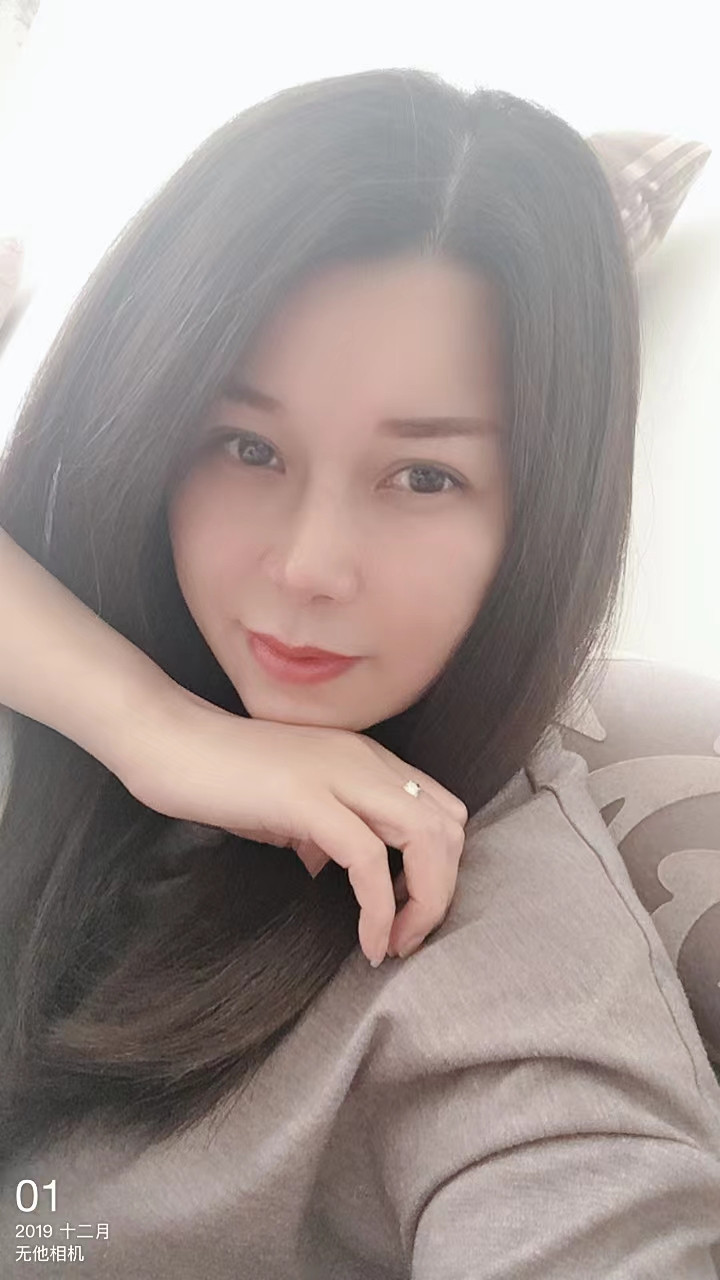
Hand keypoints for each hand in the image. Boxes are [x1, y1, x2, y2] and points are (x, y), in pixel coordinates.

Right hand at [119, 685, 468, 966]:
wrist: (167, 742)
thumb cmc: (220, 776)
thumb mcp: (289, 807)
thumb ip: (323, 831)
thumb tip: (335, 869)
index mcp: (366, 760)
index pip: (442, 809)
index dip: (442, 868)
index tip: (410, 912)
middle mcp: (366, 760)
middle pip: (448, 827)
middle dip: (442, 892)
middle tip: (410, 938)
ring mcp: (340, 774)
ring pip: (425, 839)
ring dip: (423, 904)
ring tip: (395, 945)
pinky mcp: (308, 797)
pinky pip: (369, 859)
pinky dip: (378, 910)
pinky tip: (368, 942)